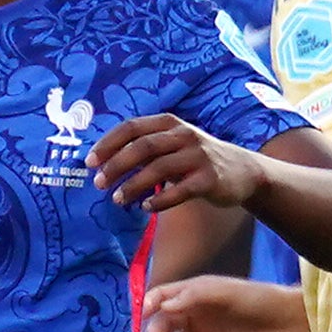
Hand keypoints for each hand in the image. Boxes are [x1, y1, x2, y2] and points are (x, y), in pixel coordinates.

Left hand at [89, 112, 264, 214]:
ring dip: (133, 185)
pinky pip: (180, 190)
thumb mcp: (173, 145)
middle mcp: (183, 135)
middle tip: (98, 183)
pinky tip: (146, 208)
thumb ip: (145, 148)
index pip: (131, 128)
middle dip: (116, 165)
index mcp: (169, 123)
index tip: (89, 162)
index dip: (107, 144)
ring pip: (158, 168)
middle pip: (142, 147)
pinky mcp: (209, 179)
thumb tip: (104, 163)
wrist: (243, 171)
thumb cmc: (197, 159)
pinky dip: (159, 200)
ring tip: (117, 199)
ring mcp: (198, 156)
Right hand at [145, 274, 313, 331]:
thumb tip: (162, 306)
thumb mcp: (223, 291)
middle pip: (164, 321)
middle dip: (155, 328)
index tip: (141, 314)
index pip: (162, 296)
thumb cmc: (255, 298)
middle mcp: (195, 312)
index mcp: (195, 292)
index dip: (148, 304)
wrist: (286, 321)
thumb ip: (192, 296)